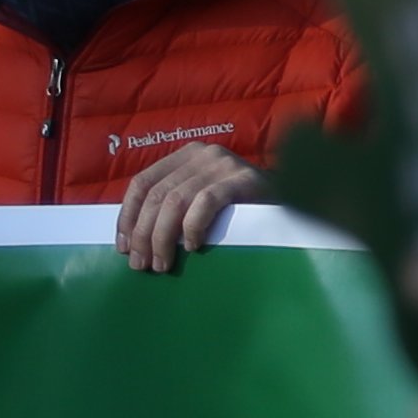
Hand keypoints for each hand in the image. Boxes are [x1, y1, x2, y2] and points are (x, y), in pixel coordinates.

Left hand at [117, 137, 264, 270]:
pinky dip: (193, 227)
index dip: (127, 216)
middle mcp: (203, 153)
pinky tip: (193, 246)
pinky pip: (206, 203)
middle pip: (157, 196)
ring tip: (162, 264)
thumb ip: (172, 206)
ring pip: (176, 201)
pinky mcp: (242, 179)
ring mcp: (223, 164)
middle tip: (141, 265)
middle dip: (143, 234)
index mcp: (186, 155)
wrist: (294, 199)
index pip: (143, 183)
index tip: (123, 247)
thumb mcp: (199, 198)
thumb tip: (131, 241)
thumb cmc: (240, 207)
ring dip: (162, 238)